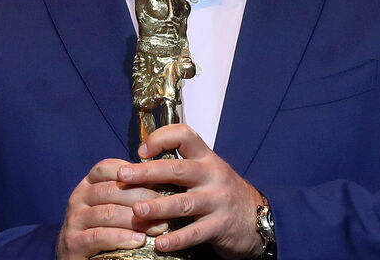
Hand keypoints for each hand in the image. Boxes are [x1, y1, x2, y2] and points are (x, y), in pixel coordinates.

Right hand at [57, 158, 168, 259]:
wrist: (81, 257)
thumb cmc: (105, 226)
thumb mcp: (114, 203)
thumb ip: (129, 189)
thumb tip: (162, 179)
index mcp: (89, 183)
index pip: (108, 167)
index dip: (134, 171)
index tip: (158, 178)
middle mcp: (78, 197)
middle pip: (112, 190)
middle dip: (142, 197)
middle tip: (165, 206)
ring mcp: (74, 220)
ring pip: (108, 213)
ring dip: (137, 220)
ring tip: (158, 227)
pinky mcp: (73, 243)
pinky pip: (100, 236)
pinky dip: (122, 238)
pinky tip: (139, 240)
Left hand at [117, 125, 262, 259]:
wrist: (256, 216)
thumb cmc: (221, 192)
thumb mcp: (206, 171)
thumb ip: (180, 167)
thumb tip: (139, 167)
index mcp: (205, 157)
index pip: (184, 135)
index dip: (162, 138)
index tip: (141, 150)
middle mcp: (212, 174)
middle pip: (178, 168)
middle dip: (148, 172)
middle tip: (124, 175)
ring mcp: (217, 200)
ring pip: (185, 202)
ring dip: (158, 206)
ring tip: (136, 211)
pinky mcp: (220, 225)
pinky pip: (196, 232)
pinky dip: (177, 239)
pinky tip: (160, 244)